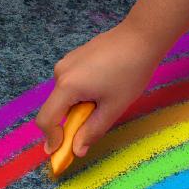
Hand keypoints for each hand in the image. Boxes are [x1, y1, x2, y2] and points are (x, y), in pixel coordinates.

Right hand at [36, 21, 161, 157]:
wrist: (141, 36)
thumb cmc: (130, 72)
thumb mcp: (113, 108)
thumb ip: (92, 131)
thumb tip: (77, 151)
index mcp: (67, 86)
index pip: (46, 120)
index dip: (51, 139)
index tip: (61, 152)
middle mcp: (60, 74)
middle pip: (53, 109)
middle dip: (66, 125)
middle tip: (88, 130)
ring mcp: (65, 63)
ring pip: (62, 98)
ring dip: (74, 110)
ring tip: (101, 104)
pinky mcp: (73, 58)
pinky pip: (68, 85)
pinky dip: (78, 96)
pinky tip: (100, 90)